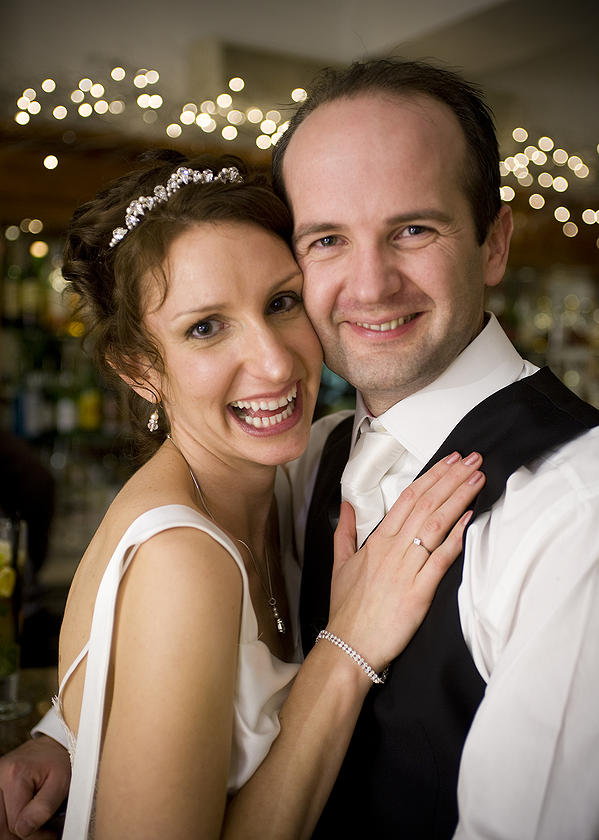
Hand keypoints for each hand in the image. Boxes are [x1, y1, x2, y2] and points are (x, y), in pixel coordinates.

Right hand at [0, 737, 69, 839]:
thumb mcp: (61, 782)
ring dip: (15, 831)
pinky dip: (9, 823)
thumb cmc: (59, 762)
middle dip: (23, 835)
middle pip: (2, 828)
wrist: (52, 746)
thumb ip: (43, 808)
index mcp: (15, 775)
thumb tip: (24, 829)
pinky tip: (24, 819)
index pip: (16, 824)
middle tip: (43, 830)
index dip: (35, 834)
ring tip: (35, 824)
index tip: (51, 832)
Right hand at [328, 451, 483, 672]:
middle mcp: (392, 549)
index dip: (432, 476)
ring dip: (458, 498)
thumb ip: (344, 532)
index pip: (408, 498)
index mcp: (377, 541)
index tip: (451, 460)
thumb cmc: (347, 609)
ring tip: (477, 478)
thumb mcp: (340, 565)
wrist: (348, 646)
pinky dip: (456, 537)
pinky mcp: (418, 591)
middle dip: (451, 478)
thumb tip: (345, 506)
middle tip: (473, 458)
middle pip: (426, 503)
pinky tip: (469, 519)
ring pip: (435, 524)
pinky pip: (440, 559)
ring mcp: (406, 568)